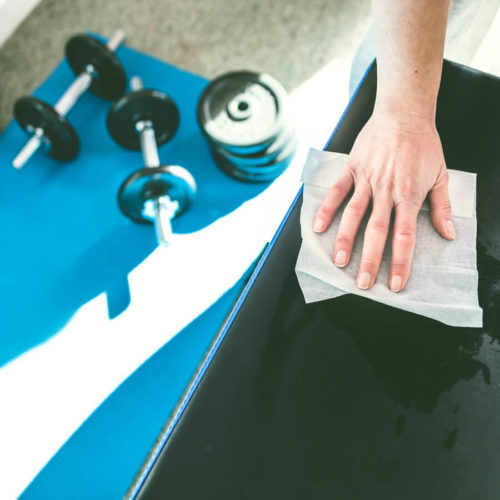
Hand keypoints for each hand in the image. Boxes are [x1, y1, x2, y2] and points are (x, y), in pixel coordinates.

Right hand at [313, 111, 455, 291]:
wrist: (404, 113)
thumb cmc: (423, 144)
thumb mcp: (441, 174)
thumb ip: (441, 207)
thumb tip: (449, 234)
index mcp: (409, 195)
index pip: (404, 236)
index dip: (401, 262)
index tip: (396, 284)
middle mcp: (386, 191)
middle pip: (377, 231)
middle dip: (370, 260)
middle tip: (362, 283)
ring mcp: (366, 180)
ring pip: (353, 215)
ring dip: (345, 240)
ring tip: (338, 262)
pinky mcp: (352, 169)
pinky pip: (337, 192)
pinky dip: (327, 209)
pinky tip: (318, 228)